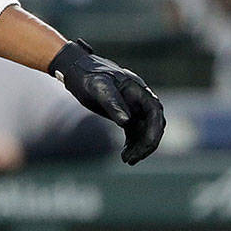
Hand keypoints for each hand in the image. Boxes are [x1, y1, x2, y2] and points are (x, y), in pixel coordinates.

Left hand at [49, 39, 165, 164]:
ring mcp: (135, 107)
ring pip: (145, 131)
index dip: (154, 131)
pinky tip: (125, 154)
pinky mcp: (126, 113)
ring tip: (127, 160)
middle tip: (132, 159)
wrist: (76, 70)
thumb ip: (112, 102)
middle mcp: (140, 99)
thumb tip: (127, 122)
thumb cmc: (87, 75)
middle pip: (153, 124)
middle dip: (146, 143)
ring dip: (139, 147)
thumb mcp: (97, 87)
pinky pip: (135, 132)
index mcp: (138, 90)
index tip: (146, 146)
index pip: (155, 113)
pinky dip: (133, 143)